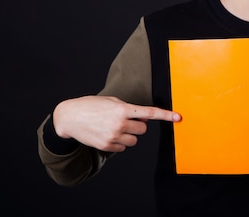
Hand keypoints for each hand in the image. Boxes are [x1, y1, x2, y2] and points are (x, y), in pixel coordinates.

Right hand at [52, 95, 180, 151]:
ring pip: (134, 140)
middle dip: (137, 125)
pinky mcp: (107, 146)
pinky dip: (119, 142)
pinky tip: (107, 134)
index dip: (165, 115)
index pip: (149, 113)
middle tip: (124, 120)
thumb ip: (128, 109)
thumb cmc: (91, 106)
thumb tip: (143, 119)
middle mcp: (120, 123)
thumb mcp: (111, 101)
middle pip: (143, 129)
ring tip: (113, 127)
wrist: (69, 117)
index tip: (178, 117)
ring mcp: (113, 136)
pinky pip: (123, 147)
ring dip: (128, 135)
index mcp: (122, 109)